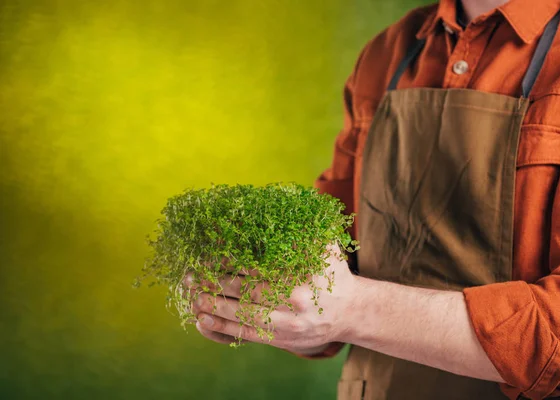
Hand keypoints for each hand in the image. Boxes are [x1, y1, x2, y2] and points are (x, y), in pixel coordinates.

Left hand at [182, 243, 357, 353]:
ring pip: (241, 314)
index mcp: (302, 274)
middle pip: (245, 290)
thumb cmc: (333, 273)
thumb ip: (304, 227)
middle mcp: (294, 300)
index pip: (257, 265)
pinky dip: (222, 328)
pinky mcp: (282, 340)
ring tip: (190, 295)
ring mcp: (288, 323)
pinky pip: (246, 335)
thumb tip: (277, 200)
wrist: (351, 312)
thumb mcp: (325, 245)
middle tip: (189, 273)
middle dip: (214, 282)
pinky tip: (202, 319)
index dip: (229, 259)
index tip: (207, 252)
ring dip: (212, 305)